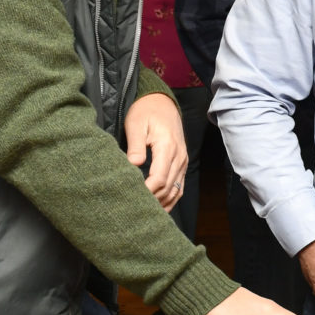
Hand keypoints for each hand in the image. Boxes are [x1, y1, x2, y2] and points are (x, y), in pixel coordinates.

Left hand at [124, 92, 187, 209]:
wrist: (162, 103)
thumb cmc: (146, 112)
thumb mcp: (136, 124)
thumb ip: (135, 146)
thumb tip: (133, 165)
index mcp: (167, 147)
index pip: (159, 179)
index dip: (146, 192)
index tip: (131, 197)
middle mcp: (179, 157)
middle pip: (167, 188)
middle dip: (151, 200)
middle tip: (132, 208)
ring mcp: (182, 162)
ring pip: (175, 191)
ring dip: (161, 203)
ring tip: (144, 211)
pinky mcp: (182, 165)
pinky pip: (179, 188)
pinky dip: (170, 200)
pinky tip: (159, 208)